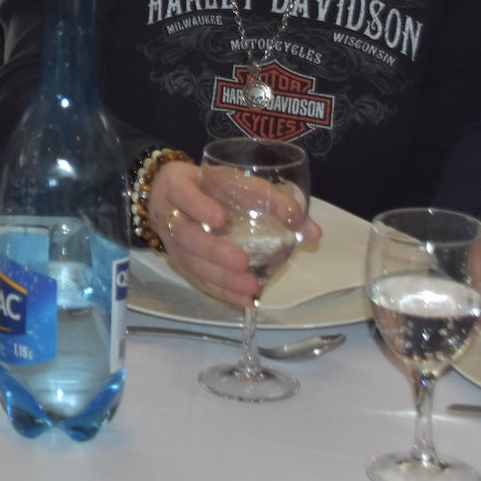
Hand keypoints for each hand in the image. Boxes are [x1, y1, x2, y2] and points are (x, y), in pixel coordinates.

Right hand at [147, 159, 322, 308]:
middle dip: (213, 250)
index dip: (199, 207)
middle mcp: (168, 213)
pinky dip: (220, 290)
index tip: (222, 219)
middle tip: (242, 261)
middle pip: (184, 234)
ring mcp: (170, 240)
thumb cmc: (207, 185)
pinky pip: (196, 278)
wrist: (168, 194)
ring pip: (189, 260)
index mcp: (179, 185)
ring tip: (250, 287)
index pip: (184, 194)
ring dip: (219, 276)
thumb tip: (312, 231)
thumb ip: (271, 200)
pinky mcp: (178, 260)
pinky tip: (243, 300)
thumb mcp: (233, 181)